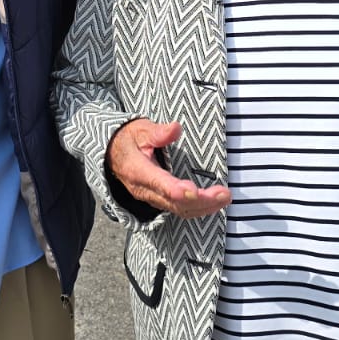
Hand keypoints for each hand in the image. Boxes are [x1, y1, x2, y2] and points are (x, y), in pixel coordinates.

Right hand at [107, 119, 229, 218]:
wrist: (113, 155)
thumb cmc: (129, 140)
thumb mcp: (140, 130)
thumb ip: (158, 132)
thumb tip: (175, 129)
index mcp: (138, 171)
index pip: (158, 184)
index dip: (176, 190)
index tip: (193, 191)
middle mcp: (145, 190)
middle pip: (174, 202)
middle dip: (202, 201)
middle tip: (224, 194)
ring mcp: (152, 198)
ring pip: (179, 210)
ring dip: (204, 207)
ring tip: (225, 198)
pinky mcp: (159, 201)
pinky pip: (179, 210)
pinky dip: (198, 209)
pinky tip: (214, 204)